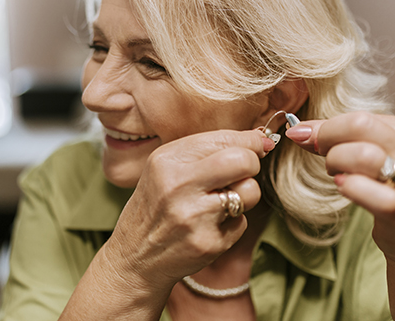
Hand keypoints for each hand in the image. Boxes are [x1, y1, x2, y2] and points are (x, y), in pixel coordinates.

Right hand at [103, 129, 272, 294]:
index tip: (259, 145)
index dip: (251, 141)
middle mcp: (178, 185)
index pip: (224, 138)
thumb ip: (206, 150)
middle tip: (242, 172)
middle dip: (253, 164)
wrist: (134, 258)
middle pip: (244, 161)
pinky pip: (242, 222)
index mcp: (166, 160)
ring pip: (250, 192)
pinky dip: (231, 223)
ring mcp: (194, 217)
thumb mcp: (165, 168)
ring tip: (220, 202)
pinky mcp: (208, 243)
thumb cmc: (155, 206)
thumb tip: (260, 137)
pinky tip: (208, 227)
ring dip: (243, 196)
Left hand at [285, 112, 394, 319]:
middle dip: (327, 137)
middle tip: (318, 154)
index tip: (305, 136)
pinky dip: (350, 188)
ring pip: (363, 154)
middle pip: (360, 125)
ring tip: (337, 175)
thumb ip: (350, 140)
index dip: (327, 125)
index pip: (362, 116)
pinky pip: (371, 193)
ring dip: (336, 162)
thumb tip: (302, 130)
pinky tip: (345, 189)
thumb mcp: (384, 159)